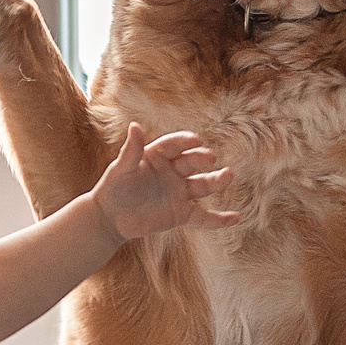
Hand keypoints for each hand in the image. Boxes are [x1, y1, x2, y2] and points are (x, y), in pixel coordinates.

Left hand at [92, 123, 240, 240]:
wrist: (110, 218)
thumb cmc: (113, 188)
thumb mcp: (121, 169)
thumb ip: (131, 150)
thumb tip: (135, 125)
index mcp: (158, 156)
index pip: (174, 145)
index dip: (184, 142)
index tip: (195, 140)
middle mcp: (173, 172)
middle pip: (192, 163)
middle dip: (202, 159)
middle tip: (210, 158)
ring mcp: (179, 193)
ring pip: (202, 186)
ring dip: (216, 181)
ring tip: (228, 176)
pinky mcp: (181, 214)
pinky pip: (203, 217)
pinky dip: (219, 219)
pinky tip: (235, 218)